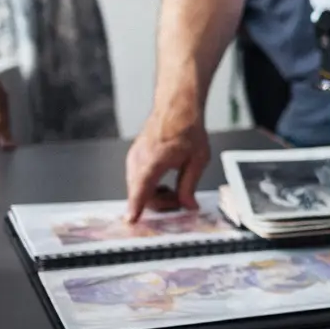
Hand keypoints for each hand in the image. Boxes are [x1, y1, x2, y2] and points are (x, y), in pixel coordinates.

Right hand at [125, 100, 210, 220]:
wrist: (176, 108)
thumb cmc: (187, 129)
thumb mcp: (198, 160)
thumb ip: (189, 186)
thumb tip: (188, 206)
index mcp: (154, 161)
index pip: (141, 189)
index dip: (136, 207)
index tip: (131, 220)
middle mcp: (139, 160)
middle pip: (141, 193)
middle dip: (159, 203)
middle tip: (179, 202)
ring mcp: (134, 158)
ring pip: (138, 187)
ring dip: (154, 195)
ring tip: (175, 190)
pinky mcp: (134, 157)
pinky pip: (137, 179)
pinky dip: (149, 186)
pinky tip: (164, 182)